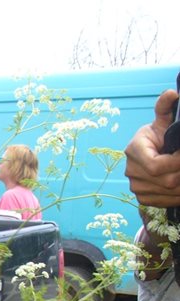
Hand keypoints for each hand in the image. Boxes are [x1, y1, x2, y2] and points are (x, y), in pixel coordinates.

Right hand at [125, 89, 179, 206]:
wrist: (150, 153)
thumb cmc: (160, 136)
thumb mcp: (164, 121)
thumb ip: (166, 108)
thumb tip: (172, 93)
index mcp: (134, 150)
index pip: (156, 166)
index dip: (176, 163)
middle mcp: (131, 170)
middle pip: (165, 181)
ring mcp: (135, 186)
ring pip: (167, 192)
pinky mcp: (142, 197)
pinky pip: (163, 201)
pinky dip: (177, 195)